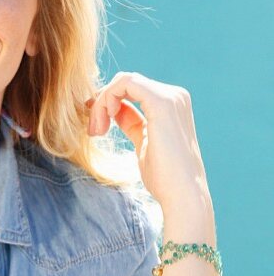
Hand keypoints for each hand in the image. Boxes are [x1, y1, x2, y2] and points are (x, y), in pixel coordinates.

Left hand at [85, 72, 212, 213]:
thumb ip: (131, 122)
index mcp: (172, 104)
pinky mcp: (162, 102)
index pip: (132, 89)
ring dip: (102, 103)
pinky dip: (107, 99)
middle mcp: (175, 95)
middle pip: (126, 82)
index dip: (107, 103)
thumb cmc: (164, 178)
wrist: (182, 195)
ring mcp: (171, 96)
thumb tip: (113, 110)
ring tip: (97, 131)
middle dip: (103, 103)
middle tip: (94, 131)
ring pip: (124, 80)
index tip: (95, 127)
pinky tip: (105, 122)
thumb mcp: (142, 143)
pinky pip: (125, 83)